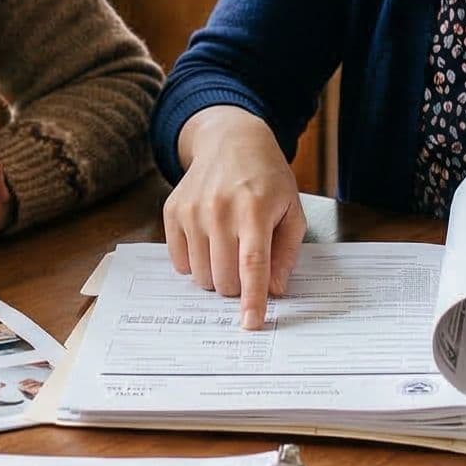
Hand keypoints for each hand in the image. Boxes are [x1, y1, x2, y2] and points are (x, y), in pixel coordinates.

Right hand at [163, 106, 304, 330]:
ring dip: (217, 275)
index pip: (252, 264)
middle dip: (237, 286)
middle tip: (246, 265)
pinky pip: (180, 262)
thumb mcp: (292, 210)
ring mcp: (192, 210)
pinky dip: (196, 262)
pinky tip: (209, 240)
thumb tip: (274, 290)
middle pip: (224, 278)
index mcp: (254, 210)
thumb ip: (286, 252)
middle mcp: (219, 210)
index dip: (253, 298)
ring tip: (229, 248)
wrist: (230, 141)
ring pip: (201, 275)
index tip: (251, 323)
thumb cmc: (267, 179)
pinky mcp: (173, 211)